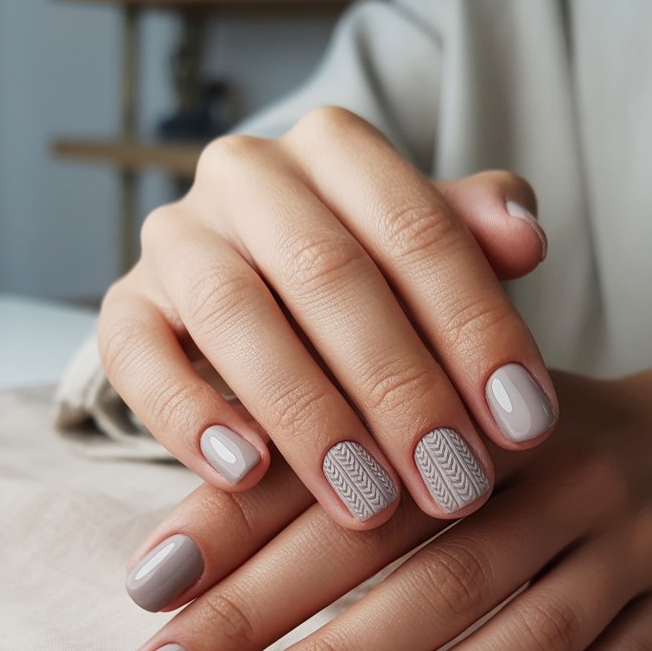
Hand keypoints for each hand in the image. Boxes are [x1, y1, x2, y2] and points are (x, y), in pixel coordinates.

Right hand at [97, 105, 556, 549]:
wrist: (265, 294)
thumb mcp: (429, 258)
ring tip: (368, 502)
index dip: (476, 328)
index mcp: (334, 148)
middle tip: (454, 483)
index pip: (416, 228)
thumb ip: (475, 239)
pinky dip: (187, 415)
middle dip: (399, 389)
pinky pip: (135, 356)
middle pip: (327, 272)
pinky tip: (246, 477)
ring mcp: (176, 238)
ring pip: (233, 313)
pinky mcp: (125, 307)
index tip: (526, 427)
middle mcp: (247, 175)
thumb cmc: (371, 284)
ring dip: (308, 417)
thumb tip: (524, 235)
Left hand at [113, 361, 651, 650]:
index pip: (344, 470)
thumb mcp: (430, 414)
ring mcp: (630, 532)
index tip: (149, 595)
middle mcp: (557, 467)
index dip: (240, 532)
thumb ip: (319, 457)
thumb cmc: (518, 440)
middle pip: (428, 565)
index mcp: (471, 406)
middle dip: (315, 646)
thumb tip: (178, 553)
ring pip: (530, 623)